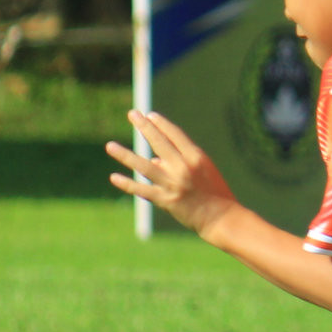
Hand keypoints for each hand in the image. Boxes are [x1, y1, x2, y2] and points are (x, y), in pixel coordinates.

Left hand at [107, 111, 240, 237]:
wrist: (221, 218)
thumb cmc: (215, 192)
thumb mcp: (203, 171)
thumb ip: (179, 162)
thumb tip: (153, 160)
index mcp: (196, 157)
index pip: (175, 135)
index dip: (161, 124)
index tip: (149, 115)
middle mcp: (183, 168)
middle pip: (159, 143)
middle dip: (144, 127)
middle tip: (132, 114)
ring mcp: (173, 184)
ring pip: (144, 166)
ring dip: (125, 155)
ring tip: (109, 146)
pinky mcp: (166, 200)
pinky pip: (142, 190)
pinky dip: (127, 184)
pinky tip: (113, 177)